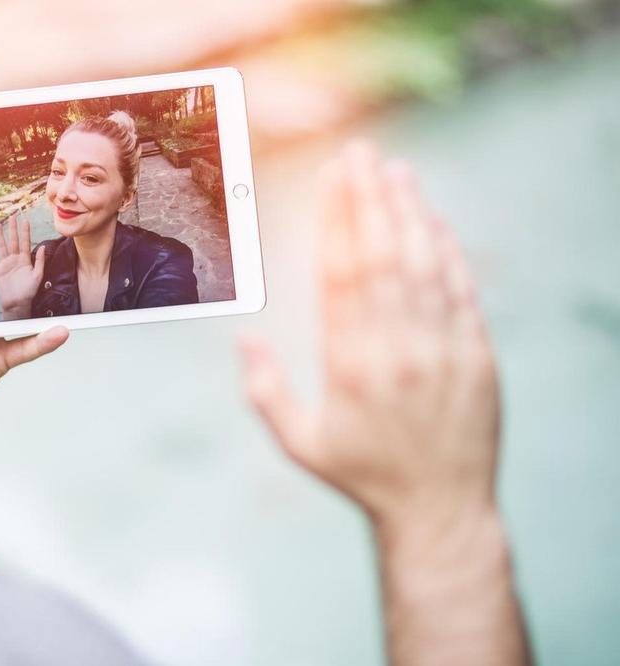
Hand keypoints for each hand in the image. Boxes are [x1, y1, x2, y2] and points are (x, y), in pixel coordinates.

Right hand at [0, 215, 45, 319]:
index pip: (26, 242)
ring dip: (0, 236)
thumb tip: (43, 247)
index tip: (25, 220)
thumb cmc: (29, 292)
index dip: (25, 231)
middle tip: (12, 216)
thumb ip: (40, 261)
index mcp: (26, 260)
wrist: (17, 304)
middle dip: (13, 229)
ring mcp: (5, 264)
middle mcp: (15, 260)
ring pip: (2, 247)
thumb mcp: (38, 276)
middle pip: (13, 241)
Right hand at [240, 142, 528, 664]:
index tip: (330, 180)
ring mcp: (443, 350)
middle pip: (381, 257)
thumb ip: (266, 390)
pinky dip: (446, 249)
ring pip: (423, 265)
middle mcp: (398, 350)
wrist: (440, 508)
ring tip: (393, 170)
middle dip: (369, 199)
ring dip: (408, 212)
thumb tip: (243, 337)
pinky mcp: (477, 354)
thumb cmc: (362, 474)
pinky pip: (460, 290)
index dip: (335, 221)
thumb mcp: (300, 442)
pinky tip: (431, 219)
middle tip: (359, 153)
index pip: (340, 276)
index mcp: (350, 367)